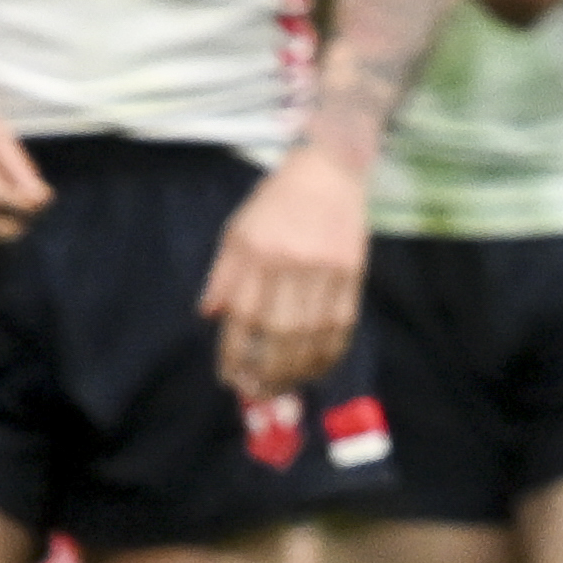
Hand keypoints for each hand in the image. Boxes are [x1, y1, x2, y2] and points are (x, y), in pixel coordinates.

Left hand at [200, 143, 372, 402]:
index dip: (236, 354)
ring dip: (298, 368)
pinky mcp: (353, 270)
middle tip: (260, 392)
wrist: (329, 169)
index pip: (243, 316)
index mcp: (257, 252)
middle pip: (278, 333)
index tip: (231, 378)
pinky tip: (318, 366)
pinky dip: (330, 351)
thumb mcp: (238, 229)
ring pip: (312, 333)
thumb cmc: (277, 199)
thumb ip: (223, 273)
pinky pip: (343, 322)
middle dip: (268, 371)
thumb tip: (210, 314)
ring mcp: (325, 268)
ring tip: (286, 386)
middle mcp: (290, 263)